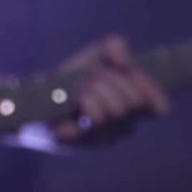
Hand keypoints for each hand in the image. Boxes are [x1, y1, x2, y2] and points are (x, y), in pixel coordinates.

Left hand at [50, 33, 169, 143]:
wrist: (33, 97)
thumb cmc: (71, 78)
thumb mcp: (95, 55)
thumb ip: (114, 47)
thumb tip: (124, 62)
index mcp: (132, 112)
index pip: (158, 107)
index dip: (149, 87)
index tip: (129, 70)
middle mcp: (122, 129)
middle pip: (134, 101)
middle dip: (113, 80)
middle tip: (94, 75)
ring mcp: (103, 138)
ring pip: (117, 109)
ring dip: (97, 88)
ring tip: (81, 86)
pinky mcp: (82, 143)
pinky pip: (97, 118)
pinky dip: (88, 100)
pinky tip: (76, 98)